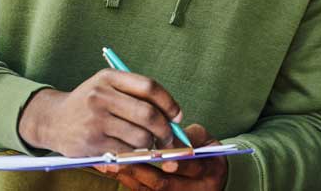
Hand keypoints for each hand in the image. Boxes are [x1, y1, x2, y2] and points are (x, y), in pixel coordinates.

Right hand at [18, 69, 182, 156]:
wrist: (54, 120)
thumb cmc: (89, 104)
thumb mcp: (106, 88)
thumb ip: (135, 95)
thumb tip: (173, 116)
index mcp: (108, 77)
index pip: (148, 86)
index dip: (169, 102)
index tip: (177, 115)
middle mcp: (101, 94)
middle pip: (148, 113)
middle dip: (165, 129)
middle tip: (168, 138)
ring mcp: (96, 118)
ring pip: (141, 136)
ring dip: (151, 145)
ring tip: (149, 145)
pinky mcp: (93, 141)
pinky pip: (127, 151)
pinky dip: (136, 154)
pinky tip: (133, 151)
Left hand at [94, 124, 227, 190]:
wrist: (207, 175)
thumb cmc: (204, 151)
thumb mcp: (206, 140)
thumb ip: (189, 135)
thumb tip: (167, 134)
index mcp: (211, 171)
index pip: (195, 168)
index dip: (180, 163)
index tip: (165, 160)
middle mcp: (196, 190)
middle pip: (165, 184)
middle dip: (141, 171)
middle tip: (122, 159)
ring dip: (128, 176)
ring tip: (110, 164)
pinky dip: (126, 181)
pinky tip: (112, 171)